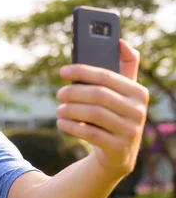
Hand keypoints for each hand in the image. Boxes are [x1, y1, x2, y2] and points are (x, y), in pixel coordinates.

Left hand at [56, 39, 148, 177]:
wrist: (117, 154)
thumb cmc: (114, 115)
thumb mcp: (122, 94)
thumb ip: (124, 68)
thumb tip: (122, 42)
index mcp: (139, 92)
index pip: (106, 76)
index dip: (82, 71)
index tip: (62, 71)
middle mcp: (138, 111)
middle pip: (98, 95)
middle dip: (73, 92)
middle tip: (59, 94)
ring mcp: (130, 131)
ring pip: (93, 114)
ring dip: (70, 110)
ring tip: (59, 109)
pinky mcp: (118, 148)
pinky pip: (89, 133)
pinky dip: (71, 126)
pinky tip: (61, 123)